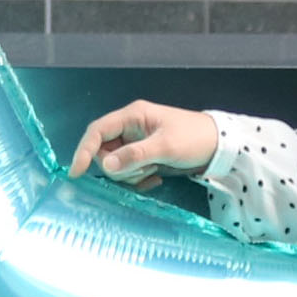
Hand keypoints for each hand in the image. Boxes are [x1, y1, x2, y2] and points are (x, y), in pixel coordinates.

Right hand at [69, 101, 218, 191]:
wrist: (219, 147)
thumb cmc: (194, 138)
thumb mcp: (165, 147)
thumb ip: (135, 155)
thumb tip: (107, 166)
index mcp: (132, 116)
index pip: (97, 131)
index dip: (84, 151)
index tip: (76, 173)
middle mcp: (130, 129)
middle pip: (104, 152)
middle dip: (118, 168)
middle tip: (142, 170)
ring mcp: (136, 144)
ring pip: (115, 165)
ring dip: (130, 175)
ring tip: (153, 172)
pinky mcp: (143, 158)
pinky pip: (128, 173)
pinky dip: (138, 180)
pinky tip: (156, 178)